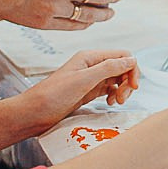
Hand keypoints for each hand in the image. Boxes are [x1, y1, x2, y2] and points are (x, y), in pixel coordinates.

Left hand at [5, 51, 137, 139]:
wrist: (34, 112)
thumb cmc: (52, 95)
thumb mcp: (83, 80)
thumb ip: (108, 68)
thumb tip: (131, 60)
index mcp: (90, 57)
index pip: (122, 56)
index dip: (132, 70)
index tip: (133, 87)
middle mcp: (92, 65)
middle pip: (122, 68)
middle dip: (128, 82)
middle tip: (123, 99)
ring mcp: (90, 79)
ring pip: (117, 79)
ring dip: (122, 90)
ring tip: (116, 102)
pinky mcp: (88, 92)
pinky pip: (109, 89)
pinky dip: (114, 95)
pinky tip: (109, 103)